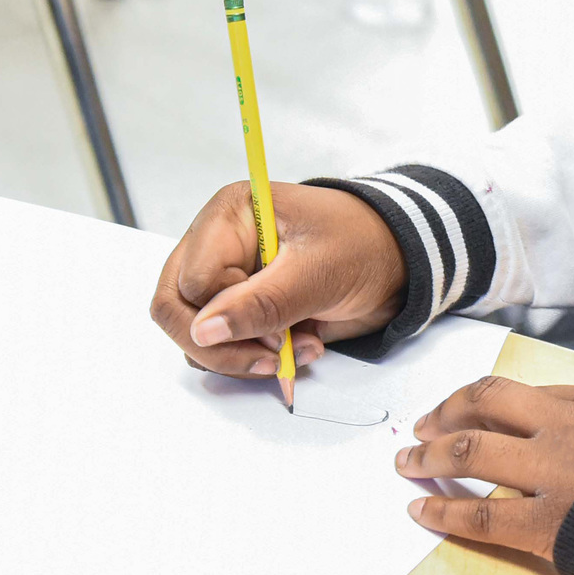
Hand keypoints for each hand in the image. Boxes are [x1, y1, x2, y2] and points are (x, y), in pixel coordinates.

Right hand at [150, 182, 406, 376]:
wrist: (397, 261)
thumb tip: (204, 332)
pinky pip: (223, 346)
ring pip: (196, 336)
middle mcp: (216, 245)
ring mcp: (226, 279)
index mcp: (229, 215)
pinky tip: (299, 348)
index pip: (192, 282)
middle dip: (224, 347)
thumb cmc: (363, 245)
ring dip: (245, 356)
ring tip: (299, 348)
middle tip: (276, 358)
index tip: (280, 332)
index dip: (229, 315)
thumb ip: (262, 303)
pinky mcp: (241, 308)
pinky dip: (257, 359)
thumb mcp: (318, 272)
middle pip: (176, 310)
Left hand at [396, 377, 573, 559]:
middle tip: (421, 425)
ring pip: (472, 451)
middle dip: (445, 412)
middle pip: (484, 404)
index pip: (516, 392)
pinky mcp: (547, 523)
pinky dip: (445, 512)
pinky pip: (483, 516)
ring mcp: (549, 474)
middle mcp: (560, 429)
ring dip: (430, 456)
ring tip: (405, 461)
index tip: (460, 408)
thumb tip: (565, 415)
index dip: (478, 401)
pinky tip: (421, 509)